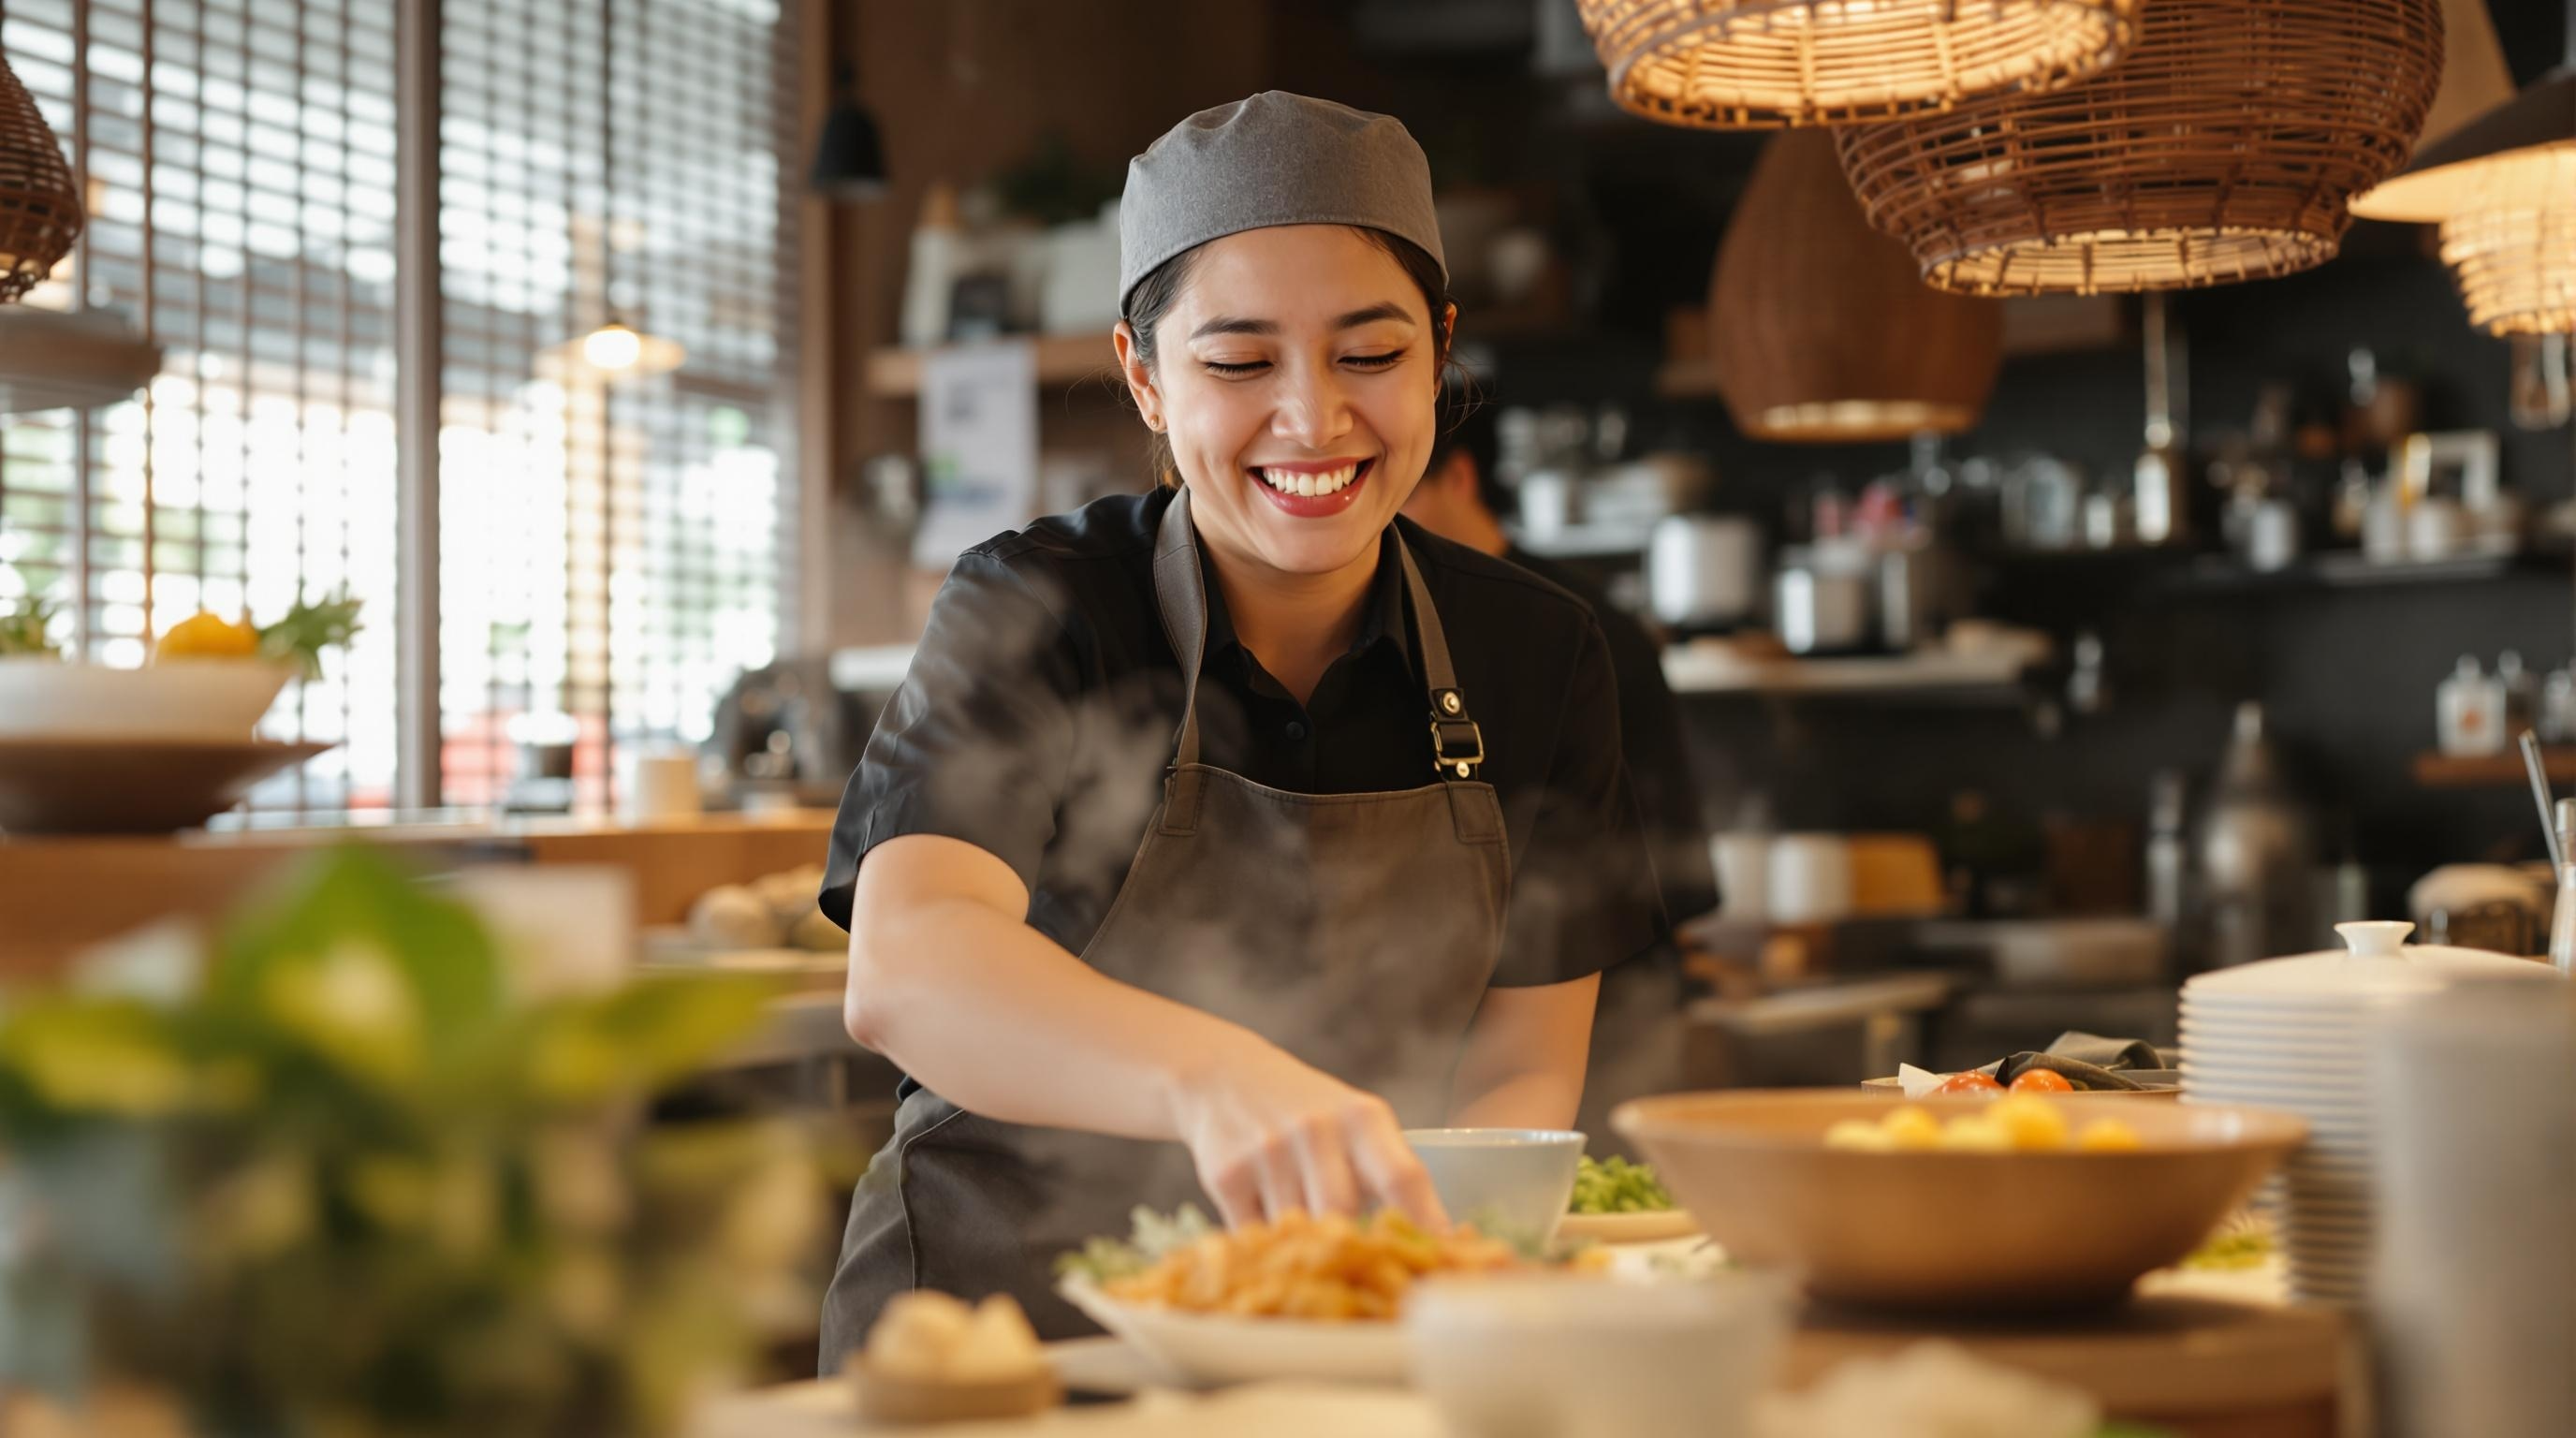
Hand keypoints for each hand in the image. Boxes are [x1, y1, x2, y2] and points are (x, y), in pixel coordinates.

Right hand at [1168, 1041, 1446, 1231]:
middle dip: (1351, 1240)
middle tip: (1353, 1254)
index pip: (1402, 1177)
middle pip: (1346, 1215)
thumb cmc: (1311, 1114)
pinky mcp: (1226, 1176)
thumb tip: (1434, 1248)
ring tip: (1303, 1224)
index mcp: (1362, 1118)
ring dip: (1306, 1243)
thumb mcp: (1356, 1124)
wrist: (1226, 1077)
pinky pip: (1257, 1237)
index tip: (1444, 1260)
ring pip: (1301, 1232)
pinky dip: (1267, 1242)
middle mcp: (1316, 1129)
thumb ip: (1387, 1174)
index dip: (1426, 1222)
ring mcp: (1268, 1152)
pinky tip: (1266, 1213)